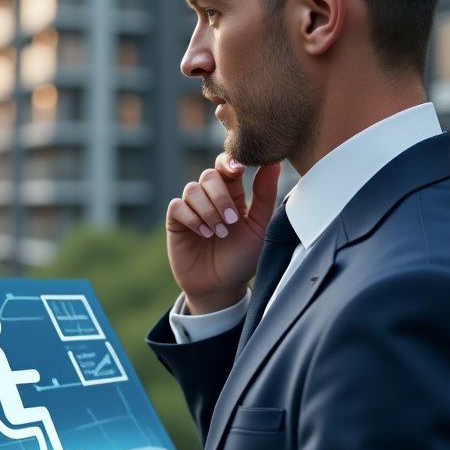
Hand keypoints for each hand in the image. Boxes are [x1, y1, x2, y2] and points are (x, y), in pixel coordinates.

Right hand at [166, 155, 281, 313]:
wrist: (221, 287)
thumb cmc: (242, 258)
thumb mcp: (259, 227)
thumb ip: (265, 195)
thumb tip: (272, 163)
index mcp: (232, 193)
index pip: (227, 165)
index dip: (230, 162)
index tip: (239, 169)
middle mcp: (210, 197)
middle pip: (209, 175)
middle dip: (220, 196)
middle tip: (231, 220)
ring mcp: (192, 208)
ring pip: (192, 189)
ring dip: (208, 210)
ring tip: (218, 232)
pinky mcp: (176, 221)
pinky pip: (178, 206)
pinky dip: (192, 218)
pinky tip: (204, 234)